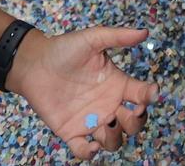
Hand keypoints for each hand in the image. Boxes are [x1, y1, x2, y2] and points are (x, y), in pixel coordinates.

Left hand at [8, 27, 156, 160]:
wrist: (34, 64)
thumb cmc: (64, 49)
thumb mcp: (92, 39)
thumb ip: (117, 36)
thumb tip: (144, 31)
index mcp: (117, 84)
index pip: (142, 95)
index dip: (150, 96)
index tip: (150, 93)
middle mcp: (108, 105)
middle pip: (133, 124)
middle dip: (136, 122)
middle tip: (130, 111)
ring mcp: (91, 120)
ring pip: (113, 141)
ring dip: (116, 137)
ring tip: (108, 122)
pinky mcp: (71, 132)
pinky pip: (84, 150)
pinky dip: (90, 153)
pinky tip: (91, 145)